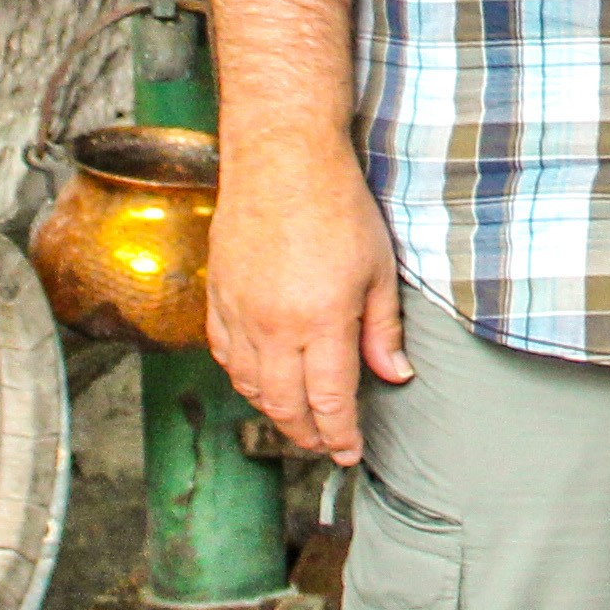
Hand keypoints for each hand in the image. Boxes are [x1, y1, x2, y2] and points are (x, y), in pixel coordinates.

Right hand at [203, 134, 408, 465]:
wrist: (281, 157)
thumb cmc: (337, 205)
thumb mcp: (379, 268)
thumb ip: (382, 330)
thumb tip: (393, 375)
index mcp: (320, 321)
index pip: (328, 403)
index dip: (340, 436)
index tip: (350, 452)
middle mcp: (273, 326)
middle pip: (285, 406)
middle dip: (308, 436)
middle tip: (327, 445)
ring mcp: (239, 312)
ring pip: (250, 387)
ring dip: (275, 412)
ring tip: (299, 421)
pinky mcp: (217, 296)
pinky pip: (224, 356)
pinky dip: (244, 379)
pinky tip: (262, 382)